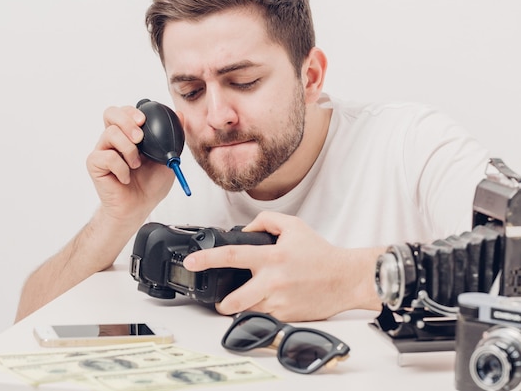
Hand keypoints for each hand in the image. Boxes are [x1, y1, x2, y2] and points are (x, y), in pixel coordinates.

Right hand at [87, 105, 174, 225]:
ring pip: (110, 133)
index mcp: (128, 134)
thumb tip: (180, 115)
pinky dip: (121, 168)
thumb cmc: (150, 185)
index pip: (125, 111)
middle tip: (139, 138)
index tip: (144, 120)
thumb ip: (173, 137)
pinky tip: (125, 178)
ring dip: (129, 150)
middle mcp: (113, 139)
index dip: (132, 111)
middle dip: (126, 121)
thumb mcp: (167, 158)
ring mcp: (102, 150)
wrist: (138, 207)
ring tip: (136, 165)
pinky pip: (107, 156)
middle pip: (111, 113)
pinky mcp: (95, 164)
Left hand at [183, 211, 381, 321]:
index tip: (191, 262)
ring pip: (248, 311)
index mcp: (271, 257)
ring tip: (250, 299)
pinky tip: (270, 302)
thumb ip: (265, 222)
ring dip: (243, 307)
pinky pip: (264, 317)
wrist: (346, 278)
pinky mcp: (287, 317)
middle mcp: (272, 281)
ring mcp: (279, 302)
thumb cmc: (321, 254)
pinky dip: (262, 311)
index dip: (206, 259)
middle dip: (221, 303)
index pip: (231, 256)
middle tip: (220, 301)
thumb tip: (244, 230)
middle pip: (233, 300)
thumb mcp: (294, 226)